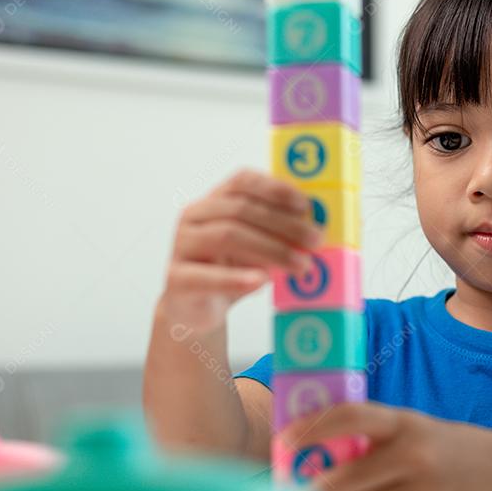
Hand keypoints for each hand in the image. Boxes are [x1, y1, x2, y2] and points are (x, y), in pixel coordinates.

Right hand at [160, 169, 322, 333]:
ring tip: (300, 266)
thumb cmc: (231, 271)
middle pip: (240, 210)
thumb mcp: (258, 249)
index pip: (242, 182)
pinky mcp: (176, 279)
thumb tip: (315, 233)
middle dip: (284, 225)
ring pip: (227, 236)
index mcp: (215, 201)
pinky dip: (235, 278)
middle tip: (315, 242)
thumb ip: (278, 236)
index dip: (274, 188)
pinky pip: (205, 276)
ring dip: (271, 250)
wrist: (196, 309)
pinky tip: (260, 281)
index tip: (305, 204)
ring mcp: (182, 246)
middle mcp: (194, 216)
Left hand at [280, 402, 491, 490]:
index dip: (313, 427)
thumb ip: (378, 441)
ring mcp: (423, 490)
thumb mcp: (420, 429)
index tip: (284, 442)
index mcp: (406, 422)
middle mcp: (413, 453)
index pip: (351, 416)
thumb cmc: (457, 449)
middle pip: (345, 479)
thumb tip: (321, 462)